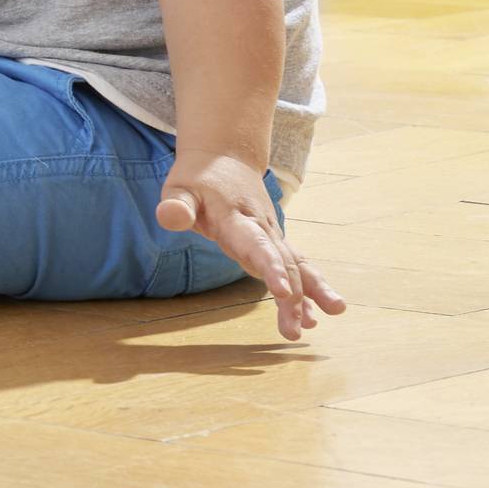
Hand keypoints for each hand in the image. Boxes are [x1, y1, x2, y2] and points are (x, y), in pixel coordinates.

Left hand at [157, 149, 344, 341]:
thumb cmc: (198, 178)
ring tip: (319, 323)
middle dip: (292, 297)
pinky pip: (296, 265)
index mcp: (236, 218)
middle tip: (293, 331)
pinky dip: (308, 290)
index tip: (283, 292)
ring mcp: (272, 234)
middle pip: (283, 262)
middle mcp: (262, 227)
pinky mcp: (275, 241)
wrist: (226, 156)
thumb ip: (176, 205)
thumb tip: (168, 216)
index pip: (256, 245)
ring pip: (297, 265)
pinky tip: (312, 318)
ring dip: (311, 295)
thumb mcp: (180, 188)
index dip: (271, 268)